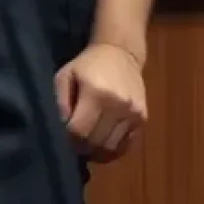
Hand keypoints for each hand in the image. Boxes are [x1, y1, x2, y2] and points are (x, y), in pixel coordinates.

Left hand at [54, 42, 147, 162]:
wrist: (121, 53)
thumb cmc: (89, 65)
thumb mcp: (65, 76)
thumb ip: (60, 104)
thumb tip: (64, 129)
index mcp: (96, 93)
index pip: (79, 131)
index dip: (69, 139)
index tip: (66, 135)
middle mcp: (118, 104)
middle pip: (95, 143)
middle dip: (82, 147)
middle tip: (76, 142)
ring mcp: (133, 112)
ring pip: (111, 148)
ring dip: (97, 151)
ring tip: (90, 142)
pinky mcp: (142, 117)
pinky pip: (127, 145)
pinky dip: (114, 149)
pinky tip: (105, 140)